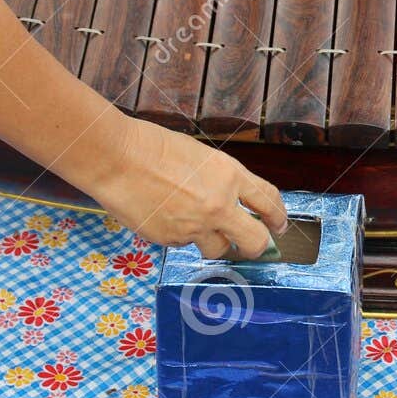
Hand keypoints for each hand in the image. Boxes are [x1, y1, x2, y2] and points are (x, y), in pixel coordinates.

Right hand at [88, 117, 287, 259]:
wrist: (117, 159)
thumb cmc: (153, 148)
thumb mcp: (200, 156)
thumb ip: (220, 180)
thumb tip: (231, 202)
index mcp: (230, 175)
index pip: (268, 201)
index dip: (278, 216)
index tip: (279, 225)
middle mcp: (219, 204)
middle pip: (255, 240)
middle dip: (258, 247)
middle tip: (254, 247)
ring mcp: (195, 226)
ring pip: (218, 248)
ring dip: (213, 242)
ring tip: (194, 224)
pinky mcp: (172, 239)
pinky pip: (185, 244)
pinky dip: (180, 235)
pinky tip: (163, 215)